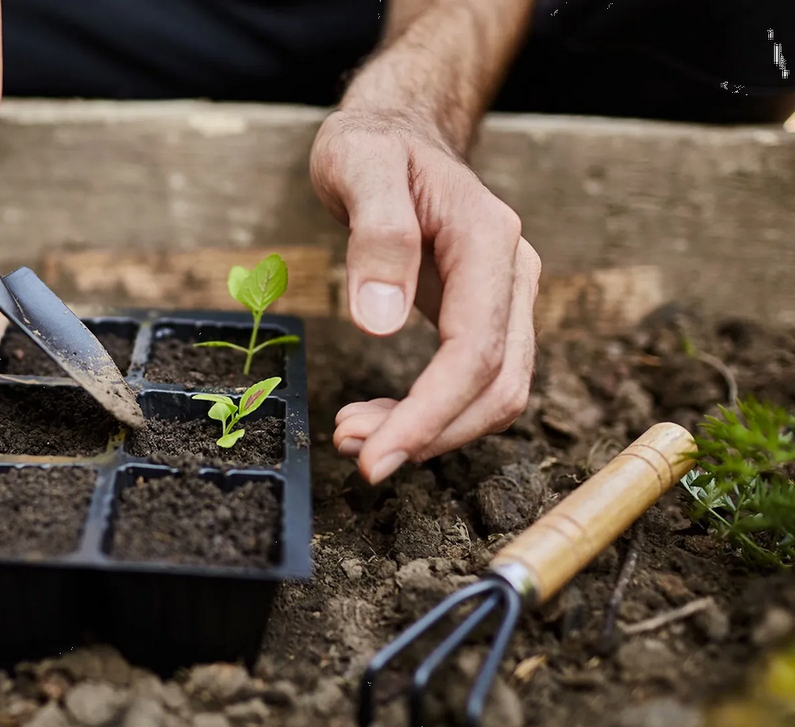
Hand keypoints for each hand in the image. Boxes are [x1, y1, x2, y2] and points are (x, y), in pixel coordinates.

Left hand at [312, 109, 540, 483]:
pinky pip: (473, 381)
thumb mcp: (357, 167)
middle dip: (428, 433)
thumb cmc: (373, 145)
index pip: (474, 351)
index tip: (375, 455)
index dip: (429, 415)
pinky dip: (431, 413)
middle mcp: (511, 273)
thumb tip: (380, 323)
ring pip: (493, 393)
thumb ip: (375, 236)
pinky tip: (378, 417)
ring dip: (430, 430)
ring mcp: (504, 296)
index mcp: (487, 240)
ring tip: (354, 436)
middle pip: (496, 385)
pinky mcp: (483, 314)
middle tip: (355, 456)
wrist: (397, 130)